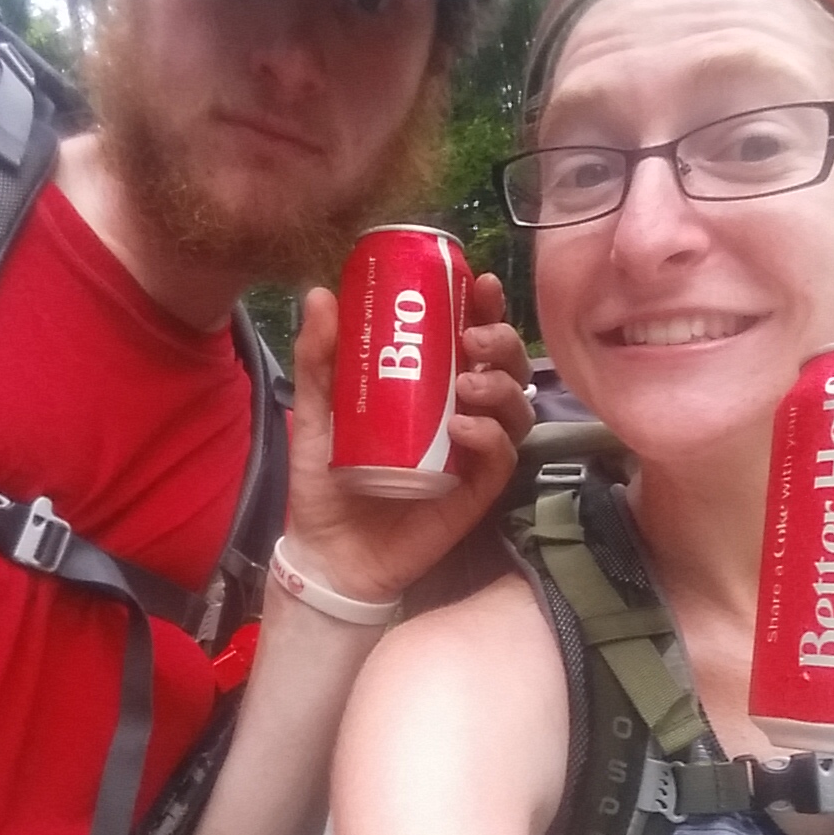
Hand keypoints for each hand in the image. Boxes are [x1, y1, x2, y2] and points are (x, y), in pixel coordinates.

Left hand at [284, 273, 533, 602]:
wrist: (327, 551)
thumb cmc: (326, 479)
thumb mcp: (317, 410)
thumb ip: (319, 357)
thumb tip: (322, 294)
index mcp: (432, 384)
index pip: (472, 335)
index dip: (485, 307)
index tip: (478, 283)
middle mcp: (463, 412)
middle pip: (508, 366)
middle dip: (502, 342)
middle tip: (472, 338)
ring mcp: (474, 452)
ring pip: (517, 407)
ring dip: (501, 385)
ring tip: (467, 383)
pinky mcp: (477, 490)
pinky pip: (502, 457)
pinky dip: (489, 437)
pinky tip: (462, 429)